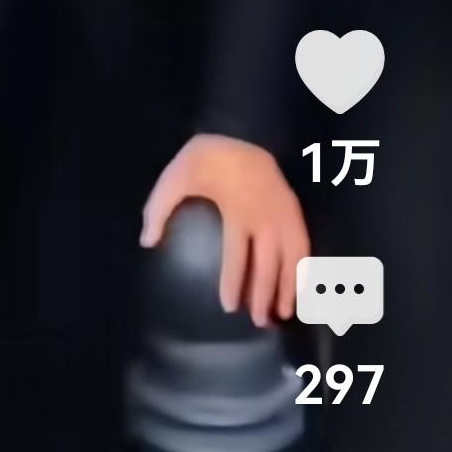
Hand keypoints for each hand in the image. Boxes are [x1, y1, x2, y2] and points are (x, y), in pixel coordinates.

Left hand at [140, 133, 310, 326]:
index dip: (234, 283)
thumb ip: (160, 209)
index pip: (238, 255)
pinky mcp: (294, 211)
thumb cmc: (207, 159)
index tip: (229, 306)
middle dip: (263, 295)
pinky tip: (301, 287)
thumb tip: (147, 241)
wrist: (243, 130)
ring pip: (292, 259)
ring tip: (282, 313)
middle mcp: (266, 218)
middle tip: (258, 321)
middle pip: (268, 264)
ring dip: (288, 287)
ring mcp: (284, 214)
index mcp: (238, 211)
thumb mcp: (176, 177)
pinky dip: (304, 269)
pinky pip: (304, 245)